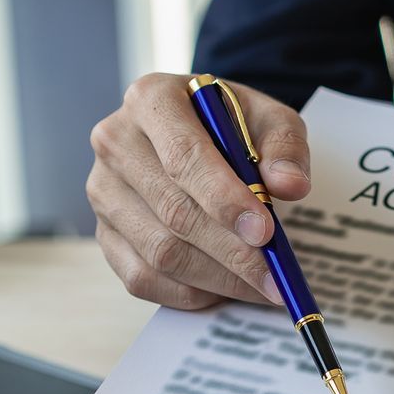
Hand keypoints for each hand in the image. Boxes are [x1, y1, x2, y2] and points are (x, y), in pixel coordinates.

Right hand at [88, 73, 311, 309]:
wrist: (194, 131)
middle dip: (231, 252)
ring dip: (217, 278)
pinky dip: (189, 293)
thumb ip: (285, 146)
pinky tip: (225, 289)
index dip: (225, 199)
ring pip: (160, 252)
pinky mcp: (104, 233)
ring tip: (261, 287)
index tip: (265, 232)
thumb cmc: (230, 124)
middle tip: (275, 277)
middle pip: (174, 211)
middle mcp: (116, 142)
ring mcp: (103, 191)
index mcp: (152, 100)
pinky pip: (142, 277)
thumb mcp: (267, 118)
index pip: (184, 157)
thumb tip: (290, 185)